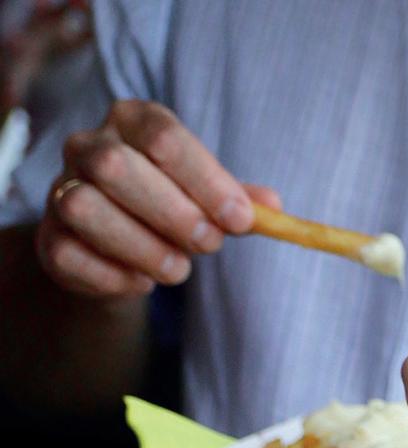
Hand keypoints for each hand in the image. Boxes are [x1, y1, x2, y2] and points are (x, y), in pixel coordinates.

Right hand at [36, 99, 280, 297]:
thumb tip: (273, 207)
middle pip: (116, 167)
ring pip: (86, 209)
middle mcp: (88, 147)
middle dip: (172, 212)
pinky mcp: (50, 239)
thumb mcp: (209, 198)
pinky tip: (141, 280)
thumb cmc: (171, 210)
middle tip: (209, 245)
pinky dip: (114, 276)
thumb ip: (239, 201)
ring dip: (143, 247)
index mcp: (132, 122)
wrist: (122, 250)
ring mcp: (61, 191)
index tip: (241, 220)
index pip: (163, 136)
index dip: (206, 180)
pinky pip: (71, 254)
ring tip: (177, 269)